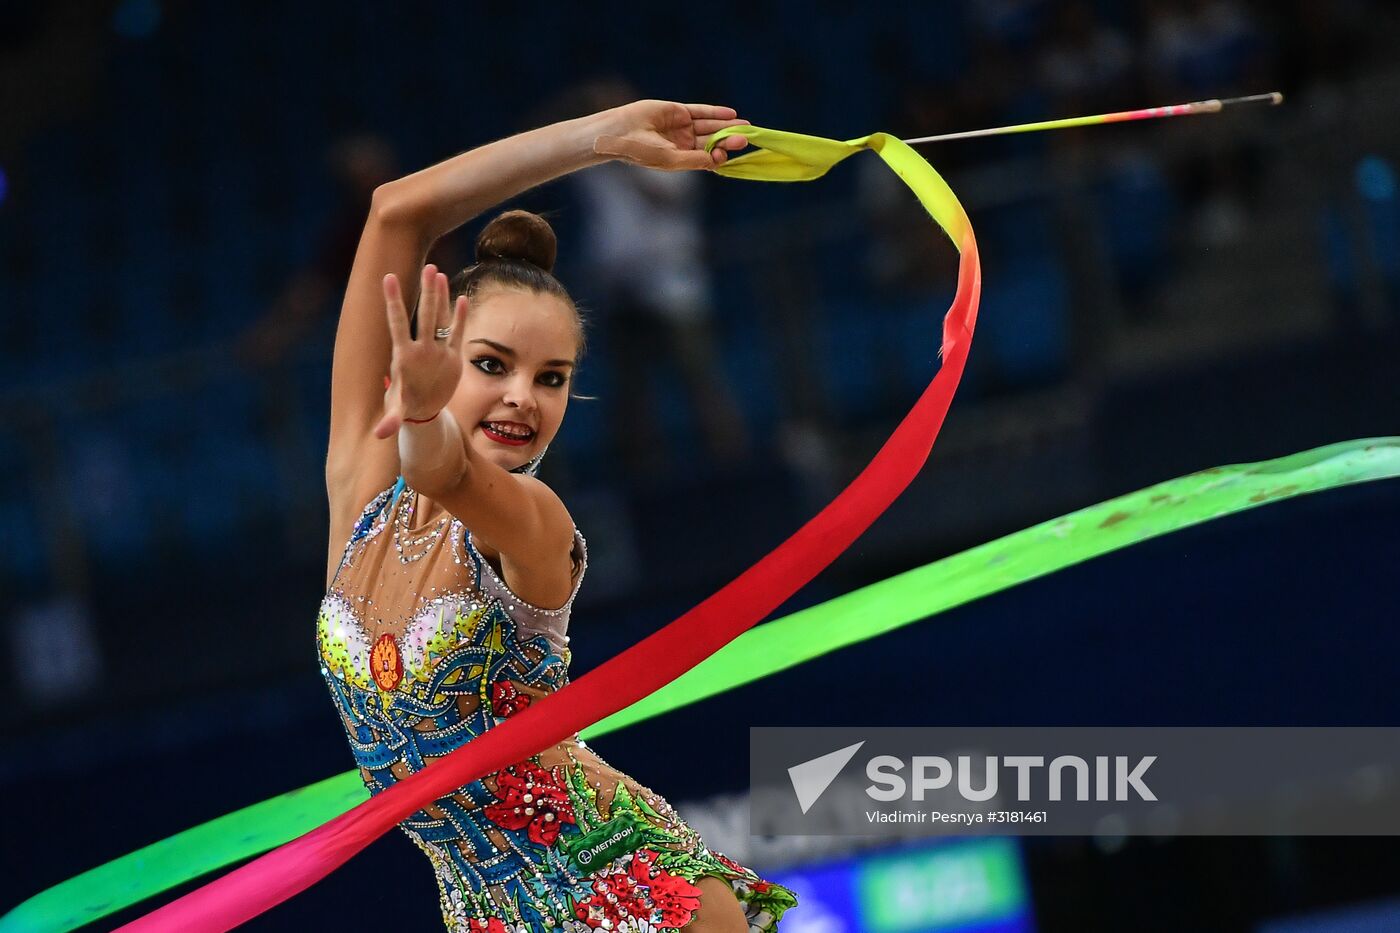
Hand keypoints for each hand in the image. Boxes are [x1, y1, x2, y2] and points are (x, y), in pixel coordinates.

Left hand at [373, 265, 467, 438]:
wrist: (423, 411)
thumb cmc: (406, 407)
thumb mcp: (398, 412)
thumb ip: (391, 420)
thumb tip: (381, 434)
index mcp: (404, 356)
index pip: (397, 322)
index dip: (394, 301)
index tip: (389, 277)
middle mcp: (420, 348)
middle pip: (424, 315)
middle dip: (426, 292)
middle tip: (428, 267)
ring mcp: (436, 350)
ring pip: (439, 319)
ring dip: (439, 297)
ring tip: (438, 273)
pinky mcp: (452, 357)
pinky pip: (457, 334)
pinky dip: (460, 318)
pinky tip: (462, 299)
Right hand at [593, 99, 749, 171]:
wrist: (621, 131)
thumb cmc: (642, 151)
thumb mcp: (671, 159)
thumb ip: (695, 159)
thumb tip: (718, 159)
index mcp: (682, 158)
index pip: (707, 157)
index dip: (719, 155)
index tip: (726, 153)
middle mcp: (684, 144)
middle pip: (712, 141)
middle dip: (728, 139)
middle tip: (745, 138)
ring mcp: (682, 127)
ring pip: (709, 126)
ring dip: (726, 126)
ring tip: (745, 125)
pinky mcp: (678, 111)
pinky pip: (701, 111)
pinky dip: (715, 112)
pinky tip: (730, 114)